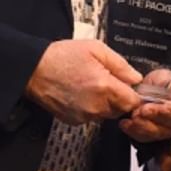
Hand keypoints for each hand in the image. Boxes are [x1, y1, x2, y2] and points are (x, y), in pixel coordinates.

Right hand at [25, 39, 142, 124]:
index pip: (133, 102)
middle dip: (119, 97)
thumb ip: (121, 65)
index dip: (133, 93)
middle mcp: (96, 106)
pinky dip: (91, 108)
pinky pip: (92, 116)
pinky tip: (81, 93)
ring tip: (91, 85)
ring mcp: (84, 116)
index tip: (128, 86)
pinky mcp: (74, 120)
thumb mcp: (96, 49)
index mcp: (105, 87)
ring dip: (105, 103)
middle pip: (121, 109)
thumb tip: (136, 78)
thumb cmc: (62, 57)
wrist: (34, 70)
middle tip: (107, 81)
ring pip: (106, 114)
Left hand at [118, 72, 170, 142]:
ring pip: (157, 134)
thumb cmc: (163, 82)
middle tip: (136, 113)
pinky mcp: (157, 136)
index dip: (165, 111)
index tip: (147, 109)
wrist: (157, 88)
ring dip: (141, 127)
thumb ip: (159, 87)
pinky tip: (125, 124)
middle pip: (170, 126)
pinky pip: (146, 138)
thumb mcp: (163, 76)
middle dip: (150, 120)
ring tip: (129, 118)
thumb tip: (148, 97)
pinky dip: (134, 132)